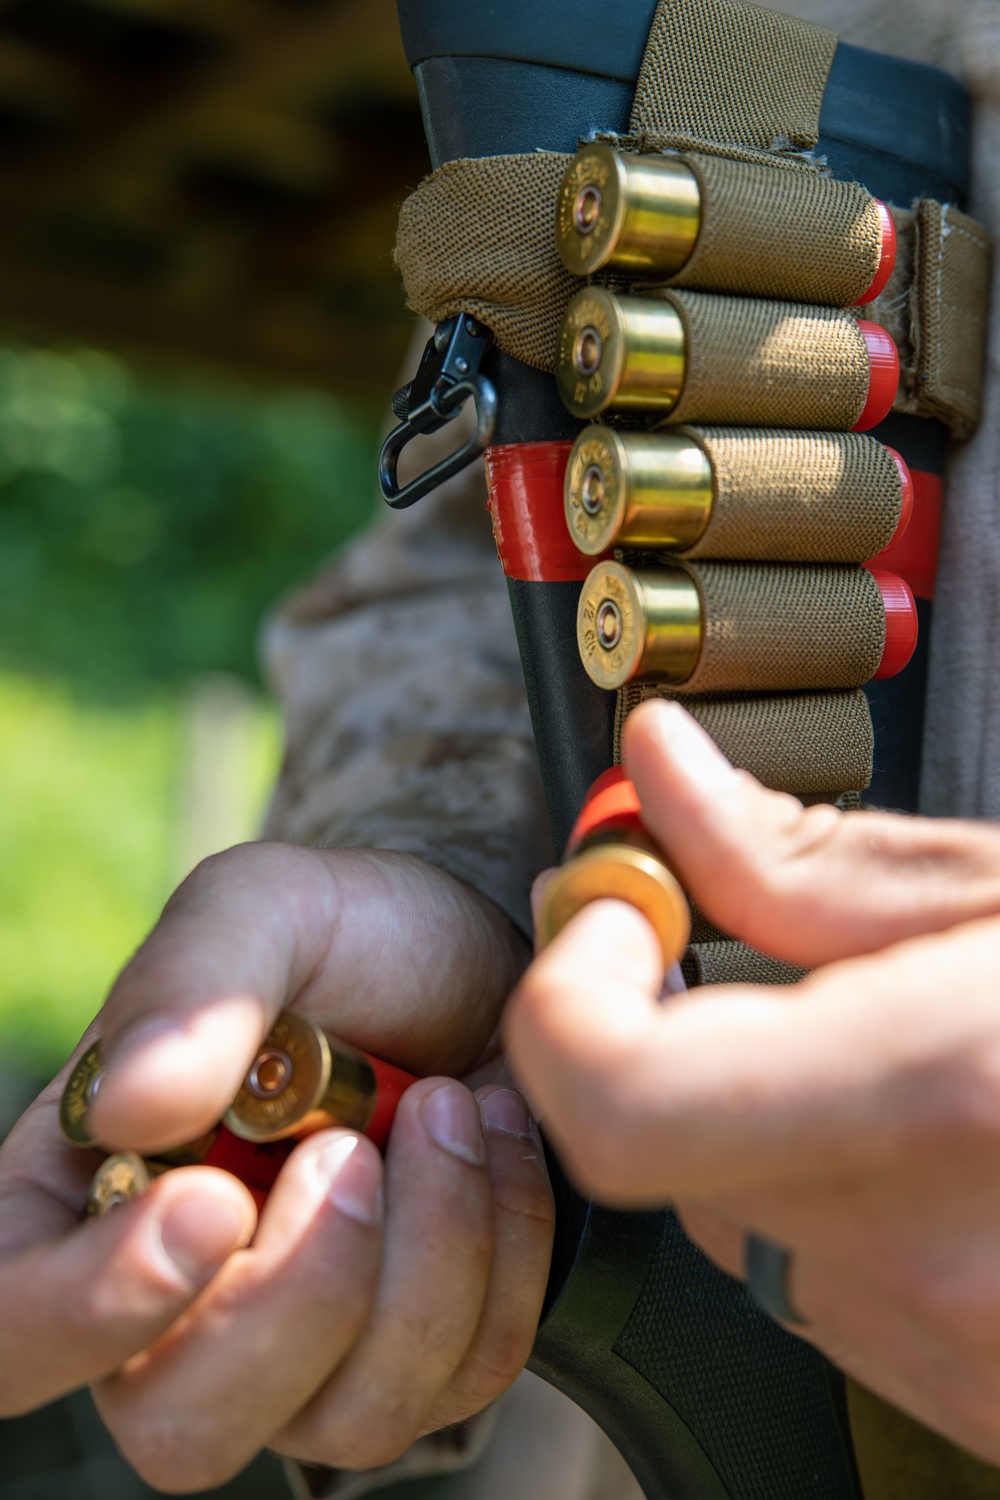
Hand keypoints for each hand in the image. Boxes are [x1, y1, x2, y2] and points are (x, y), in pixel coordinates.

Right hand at [0, 845, 552, 1489]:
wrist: (479, 962)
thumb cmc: (353, 936)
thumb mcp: (266, 910)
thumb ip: (191, 988)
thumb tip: (126, 1108)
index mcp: (88, 1196)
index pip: (13, 1330)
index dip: (88, 1309)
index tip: (215, 1202)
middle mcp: (182, 1304)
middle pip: (183, 1424)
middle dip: (303, 1290)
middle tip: (356, 1145)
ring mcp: (306, 1353)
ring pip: (349, 1418)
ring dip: (430, 1251)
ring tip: (449, 1104)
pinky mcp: (424, 1356)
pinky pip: (467, 1376)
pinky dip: (505, 1251)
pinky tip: (495, 1137)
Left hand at [506, 699, 999, 1464]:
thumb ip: (817, 857)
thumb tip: (660, 778)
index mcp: (951, 1095)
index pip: (614, 1096)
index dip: (569, 993)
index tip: (617, 909)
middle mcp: (936, 1255)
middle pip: (664, 1143)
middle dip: (680, 1030)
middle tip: (747, 946)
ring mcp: (956, 1352)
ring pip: (740, 1211)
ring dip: (770, 1107)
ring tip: (900, 1038)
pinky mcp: (973, 1398)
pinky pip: (830, 1277)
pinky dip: (842, 1185)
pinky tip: (956, 1132)